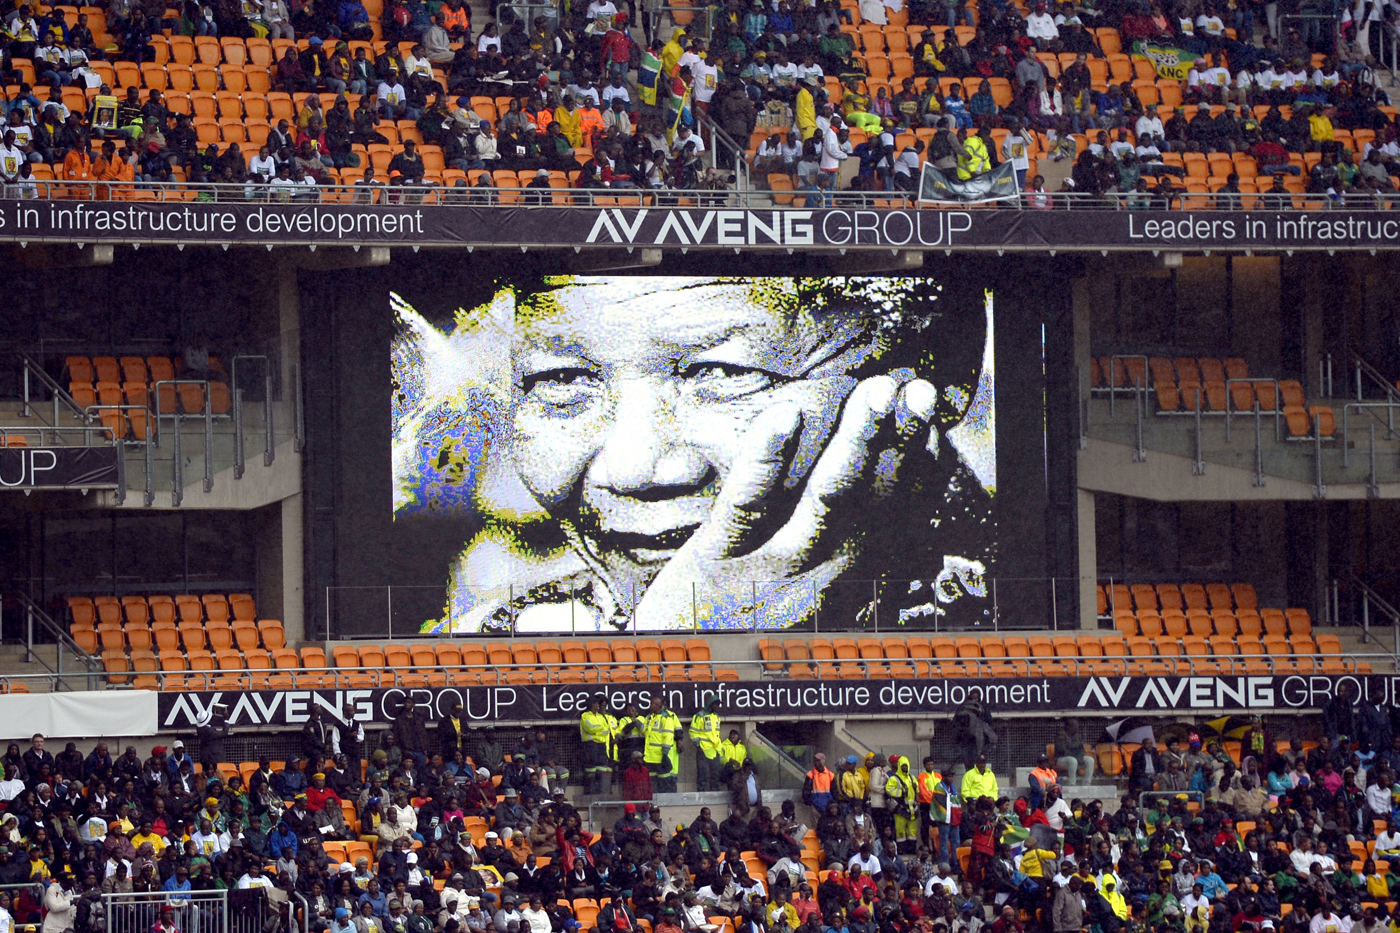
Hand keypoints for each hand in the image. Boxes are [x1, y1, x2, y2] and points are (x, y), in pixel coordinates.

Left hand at [633, 374, 938, 628]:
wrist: (678, 685)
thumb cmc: (737, 635)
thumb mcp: (800, 603)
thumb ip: (831, 556)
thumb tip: (867, 502)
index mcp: (842, 584)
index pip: (896, 516)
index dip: (918, 464)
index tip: (930, 416)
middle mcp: (820, 580)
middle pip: (873, 502)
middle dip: (900, 441)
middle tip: (918, 389)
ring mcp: (769, 571)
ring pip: (826, 500)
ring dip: (857, 442)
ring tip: (876, 392)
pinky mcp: (716, 562)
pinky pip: (748, 504)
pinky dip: (769, 457)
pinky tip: (786, 413)